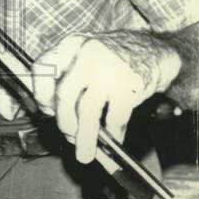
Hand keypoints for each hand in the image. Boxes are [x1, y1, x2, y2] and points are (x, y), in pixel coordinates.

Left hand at [32, 31, 180, 163]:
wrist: (158, 50)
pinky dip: (113, 135)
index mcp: (72, 44)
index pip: (42, 68)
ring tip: (85, 154)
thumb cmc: (116, 59)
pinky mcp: (129, 86)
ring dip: (85, 138)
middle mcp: (87, 54)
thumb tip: (56, 116)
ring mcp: (108, 70)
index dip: (41, 94)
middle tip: (69, 136)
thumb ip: (69, 78)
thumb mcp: (87, 55)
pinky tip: (114, 140)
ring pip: (87, 111)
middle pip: (63, 95)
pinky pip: (114, 119)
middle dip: (64, 122)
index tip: (48, 110)